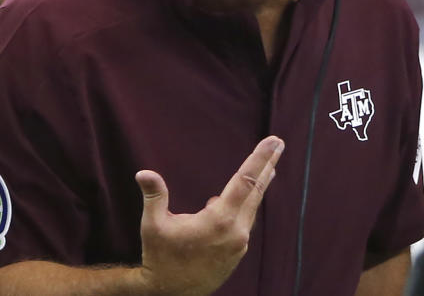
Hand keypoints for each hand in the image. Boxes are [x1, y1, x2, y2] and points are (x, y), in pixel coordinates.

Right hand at [134, 136, 284, 295]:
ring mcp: (239, 243)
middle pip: (255, 190)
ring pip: (252, 206)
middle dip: (267, 164)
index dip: (259, 158)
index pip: (245, 181)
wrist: (171, 293)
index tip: (273, 142)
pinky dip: (248, 202)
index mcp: (219, 220)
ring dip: (260, 183)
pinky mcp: (237, 251)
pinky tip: (243, 196)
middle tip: (279, 143)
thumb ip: (155, 196)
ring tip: (269, 167)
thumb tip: (144, 173)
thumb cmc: (161, 257)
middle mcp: (236, 230)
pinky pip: (245, 219)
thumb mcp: (153, 225)